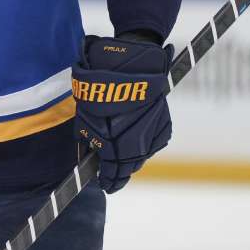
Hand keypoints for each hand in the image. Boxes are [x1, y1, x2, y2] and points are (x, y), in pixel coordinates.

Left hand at [72, 34, 172, 192]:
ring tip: (124, 167)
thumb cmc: (101, 86)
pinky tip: (137, 147)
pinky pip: (153, 144)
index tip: (104, 184)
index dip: (107, 179)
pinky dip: (145, 147)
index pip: (110, 170)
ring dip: (132, 162)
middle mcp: (134, 143)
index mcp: (112, 143)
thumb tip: (88, 155)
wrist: (132, 64)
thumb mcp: (86, 113)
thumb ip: (89, 137)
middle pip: (128, 167)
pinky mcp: (163, 127)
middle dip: (120, 175)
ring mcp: (151, 136)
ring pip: (141, 157)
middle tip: (114, 181)